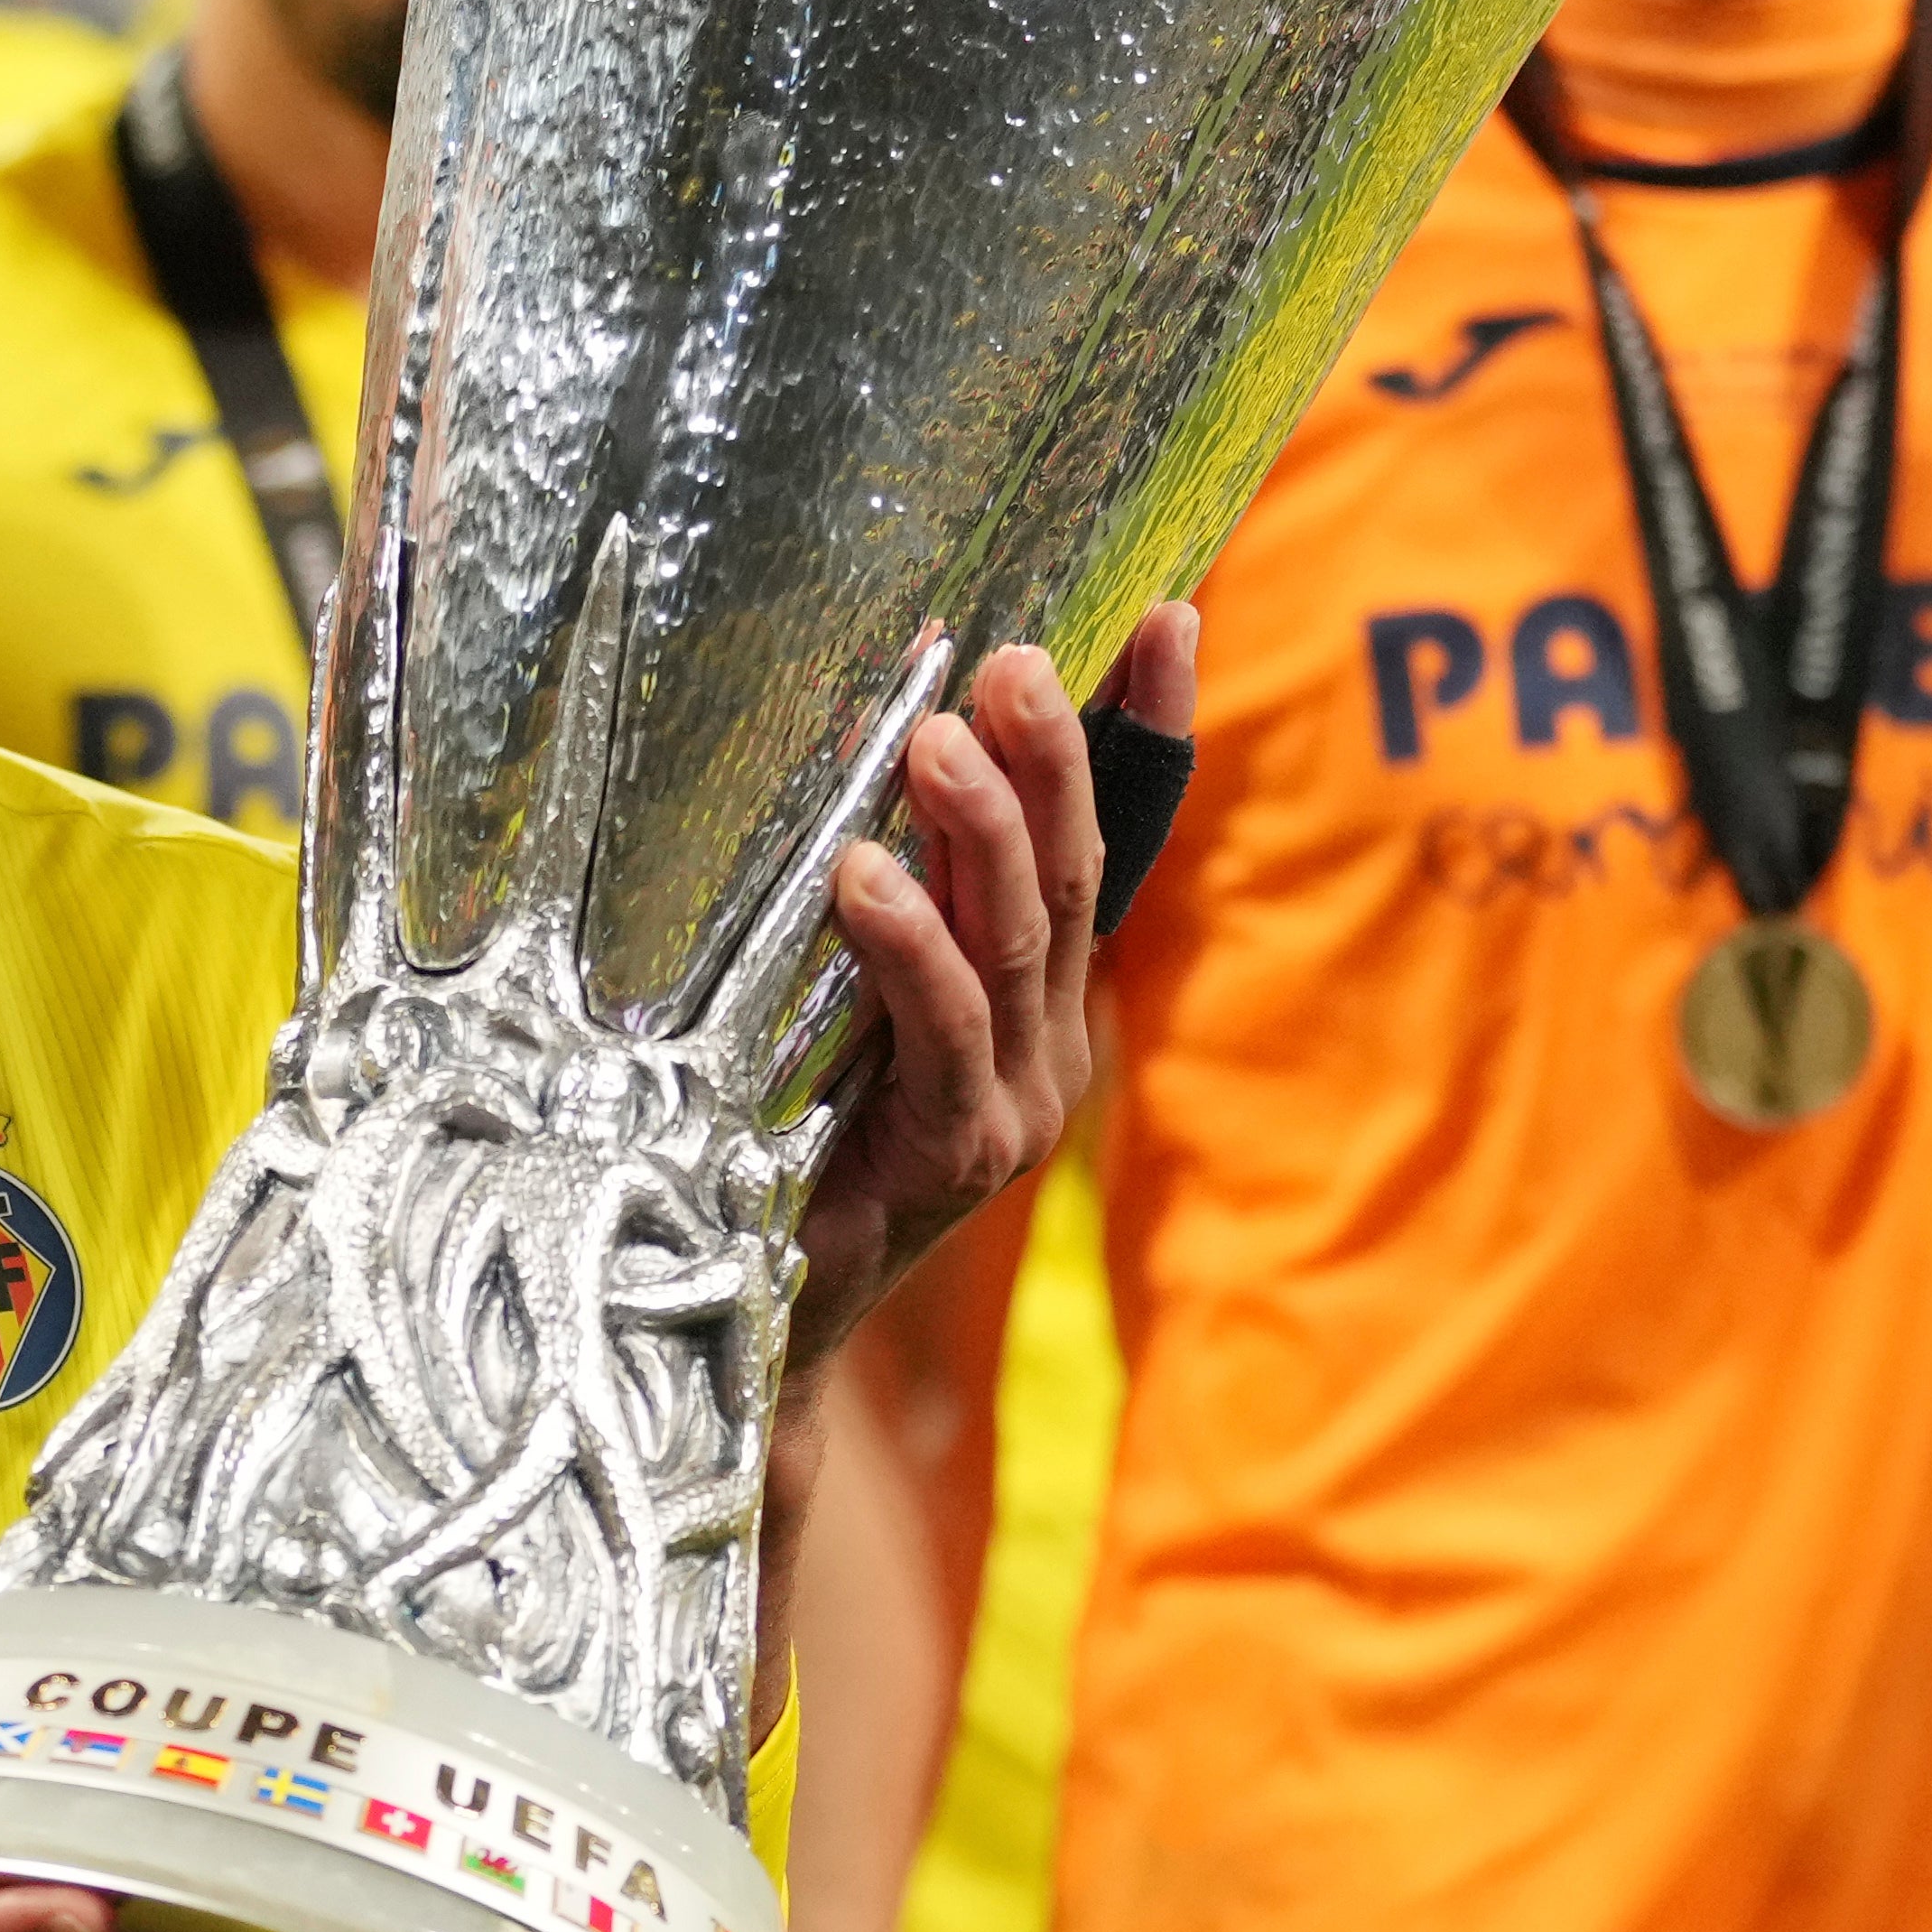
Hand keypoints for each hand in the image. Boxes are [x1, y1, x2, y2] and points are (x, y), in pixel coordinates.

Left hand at [797, 601, 1196, 1318]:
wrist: (763, 1312)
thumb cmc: (796, 1135)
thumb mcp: (845, 994)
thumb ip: (881, 886)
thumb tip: (874, 725)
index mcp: (1038, 999)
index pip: (1112, 842)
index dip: (1146, 734)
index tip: (1168, 618)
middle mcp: (1048, 1047)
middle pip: (1076, 877)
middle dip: (1057, 757)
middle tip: (1016, 660)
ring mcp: (1014, 1107)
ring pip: (1018, 941)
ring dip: (987, 830)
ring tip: (944, 737)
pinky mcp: (955, 1156)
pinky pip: (940, 1032)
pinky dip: (904, 946)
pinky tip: (863, 874)